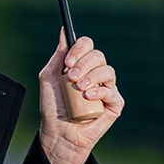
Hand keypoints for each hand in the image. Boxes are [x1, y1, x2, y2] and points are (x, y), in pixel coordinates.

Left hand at [38, 31, 123, 163]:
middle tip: (70, 76)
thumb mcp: (49, 77)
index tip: (67, 61)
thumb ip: (58, 55)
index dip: (79, 49)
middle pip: (98, 55)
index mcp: (82, 64)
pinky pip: (112, 91)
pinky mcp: (114, 104)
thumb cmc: (53, 106)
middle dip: (84, 63)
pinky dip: (100, 91)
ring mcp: (107, 88)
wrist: (58, 132)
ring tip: (79, 88)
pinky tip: (88, 97)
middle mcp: (96, 73)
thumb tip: (64, 31)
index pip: (87, 45)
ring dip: (91, 77)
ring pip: (107, 71)